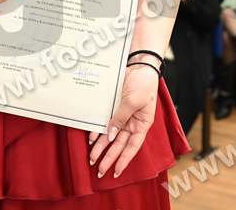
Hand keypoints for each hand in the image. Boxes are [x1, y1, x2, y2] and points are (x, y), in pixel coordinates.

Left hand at [88, 64, 158, 178]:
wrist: (138, 63)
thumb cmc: (143, 82)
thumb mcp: (133, 102)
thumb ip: (121, 118)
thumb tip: (111, 135)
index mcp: (142, 124)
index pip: (132, 147)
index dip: (124, 160)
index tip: (116, 173)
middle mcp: (132, 122)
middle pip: (119, 144)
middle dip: (109, 157)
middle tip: (99, 170)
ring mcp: (122, 114)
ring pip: (111, 135)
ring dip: (102, 146)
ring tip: (92, 158)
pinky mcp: (114, 106)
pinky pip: (105, 121)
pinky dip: (98, 130)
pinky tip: (91, 138)